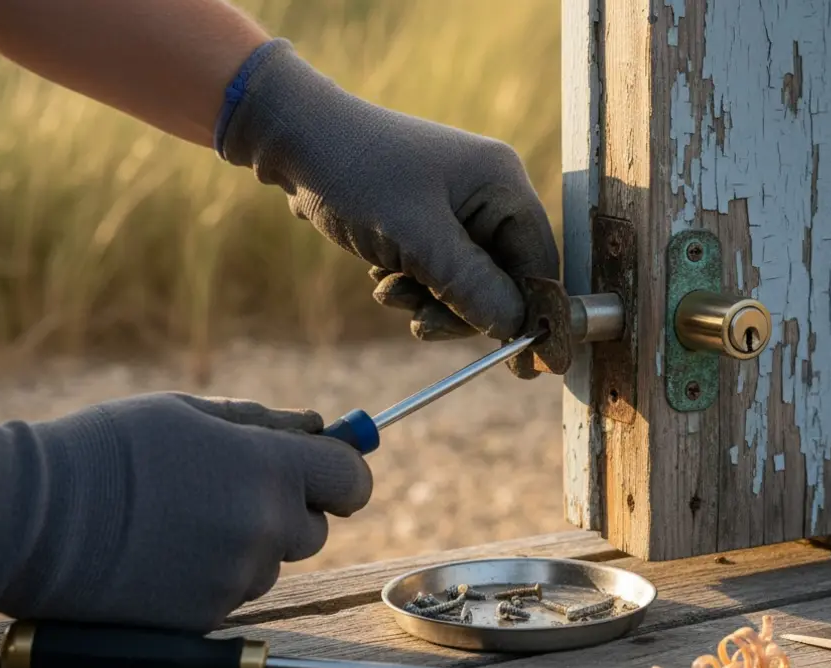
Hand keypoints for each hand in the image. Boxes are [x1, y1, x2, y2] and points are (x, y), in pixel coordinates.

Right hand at [0, 393, 371, 632]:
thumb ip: (266, 422)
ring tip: (184, 522)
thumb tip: (321, 426)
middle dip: (289, 511)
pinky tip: (168, 554)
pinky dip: (214, 577)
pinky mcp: (206, 616)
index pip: (352, 481)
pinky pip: (234, 594)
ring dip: (248, 546)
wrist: (33, 516)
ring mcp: (236, 575)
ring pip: (272, 564)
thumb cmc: (110, 449)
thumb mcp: (190, 413)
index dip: (344, 477)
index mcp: (269, 468)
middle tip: (234, 492)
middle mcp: (264, 526)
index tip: (329, 475)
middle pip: (315, 529)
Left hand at [218, 39, 558, 341]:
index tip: (524, 366)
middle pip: (504, 279)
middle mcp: (489, 193)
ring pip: (468, 281)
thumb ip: (471, 285)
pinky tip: (381, 275)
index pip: (539, 264)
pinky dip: (415, 284)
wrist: (292, 138)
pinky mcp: (428, 218)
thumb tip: (515, 327)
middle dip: (461, 308)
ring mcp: (459, 206)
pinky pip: (440, 270)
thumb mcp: (417, 239)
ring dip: (430, 299)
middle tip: (421, 326)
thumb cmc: (356, 174)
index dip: (533, 315)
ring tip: (386, 289)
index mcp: (502, 184)